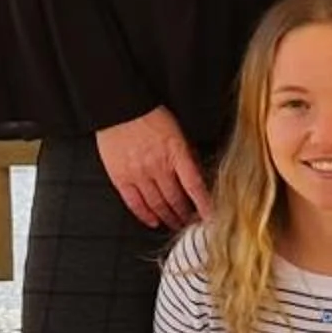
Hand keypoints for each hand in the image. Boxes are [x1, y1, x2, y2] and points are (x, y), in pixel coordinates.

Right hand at [97, 106, 210, 230]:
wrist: (121, 108)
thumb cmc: (151, 117)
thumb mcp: (178, 133)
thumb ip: (188, 156)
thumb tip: (198, 177)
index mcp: (176, 153)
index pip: (194, 186)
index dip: (204, 205)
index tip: (210, 217)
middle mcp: (158, 166)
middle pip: (176, 199)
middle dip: (186, 215)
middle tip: (191, 223)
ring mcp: (138, 173)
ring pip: (156, 204)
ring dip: (168, 218)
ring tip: (176, 224)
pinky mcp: (121, 177)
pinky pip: (134, 203)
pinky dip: (145, 215)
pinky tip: (153, 221)